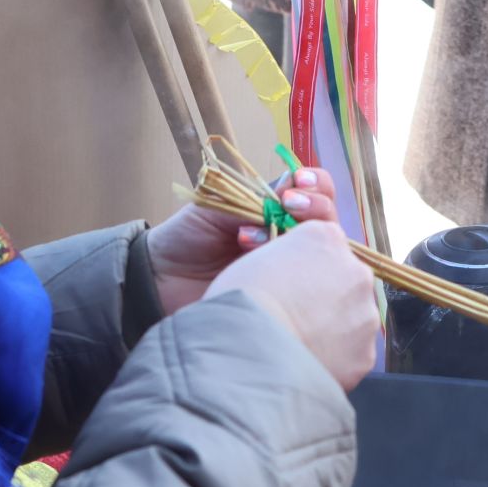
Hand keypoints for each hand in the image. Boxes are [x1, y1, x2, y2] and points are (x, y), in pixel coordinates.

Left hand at [144, 168, 338, 314]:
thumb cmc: (185, 238)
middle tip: (289, 206)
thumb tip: (291, 191)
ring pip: (322, 254)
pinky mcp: (281, 302)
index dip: (316, 186)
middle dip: (315, 208)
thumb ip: (252, 199)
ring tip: (249, 239)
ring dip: (295, 239)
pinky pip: (305, 289)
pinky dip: (287, 275)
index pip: (316, 192)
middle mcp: (289, 239)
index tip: (299, 184)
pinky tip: (258, 270)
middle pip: (328, 222)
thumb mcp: (216, 207)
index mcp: (276, 210)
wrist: (158, 281)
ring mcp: (288, 272)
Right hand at [204, 220, 378, 389]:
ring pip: (351, 319)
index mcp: (326, 237)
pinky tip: (306, 360)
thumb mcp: (258, 256)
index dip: (305, 267)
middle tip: (293, 315)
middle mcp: (355, 270)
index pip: (324, 245)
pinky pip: (350, 354)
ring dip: (332, 328)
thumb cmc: (243, 301)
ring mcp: (365, 313)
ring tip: (297, 341)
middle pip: (344, 280)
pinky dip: (333, 359)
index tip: (288, 284)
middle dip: (325, 296)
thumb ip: (287, 257)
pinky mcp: (365, 354)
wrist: (253, 352)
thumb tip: (293, 274)